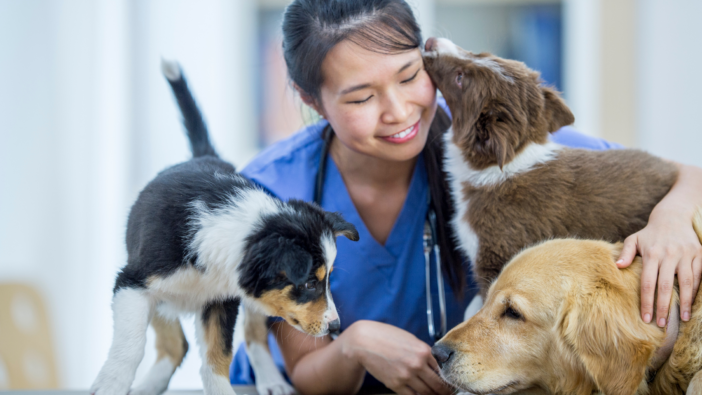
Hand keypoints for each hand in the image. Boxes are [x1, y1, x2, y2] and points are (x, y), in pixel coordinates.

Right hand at [340, 320, 453, 394]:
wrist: (364, 342)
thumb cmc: (386, 337)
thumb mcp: (410, 339)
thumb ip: (423, 352)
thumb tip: (435, 364)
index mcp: (423, 351)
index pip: (443, 370)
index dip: (449, 379)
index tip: (451, 384)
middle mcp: (417, 364)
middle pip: (438, 385)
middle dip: (445, 392)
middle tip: (448, 394)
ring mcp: (406, 376)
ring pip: (427, 393)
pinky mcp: (395, 384)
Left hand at [617, 209, 701, 325]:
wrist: (673, 217)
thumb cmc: (649, 233)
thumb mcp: (634, 239)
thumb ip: (626, 253)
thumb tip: (618, 266)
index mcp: (651, 254)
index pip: (647, 282)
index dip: (647, 301)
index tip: (646, 318)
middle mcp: (669, 254)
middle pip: (666, 286)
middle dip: (663, 307)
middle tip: (661, 324)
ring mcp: (686, 254)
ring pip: (686, 283)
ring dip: (685, 302)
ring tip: (682, 319)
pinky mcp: (699, 254)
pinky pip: (698, 276)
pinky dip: (695, 291)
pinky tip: (691, 304)